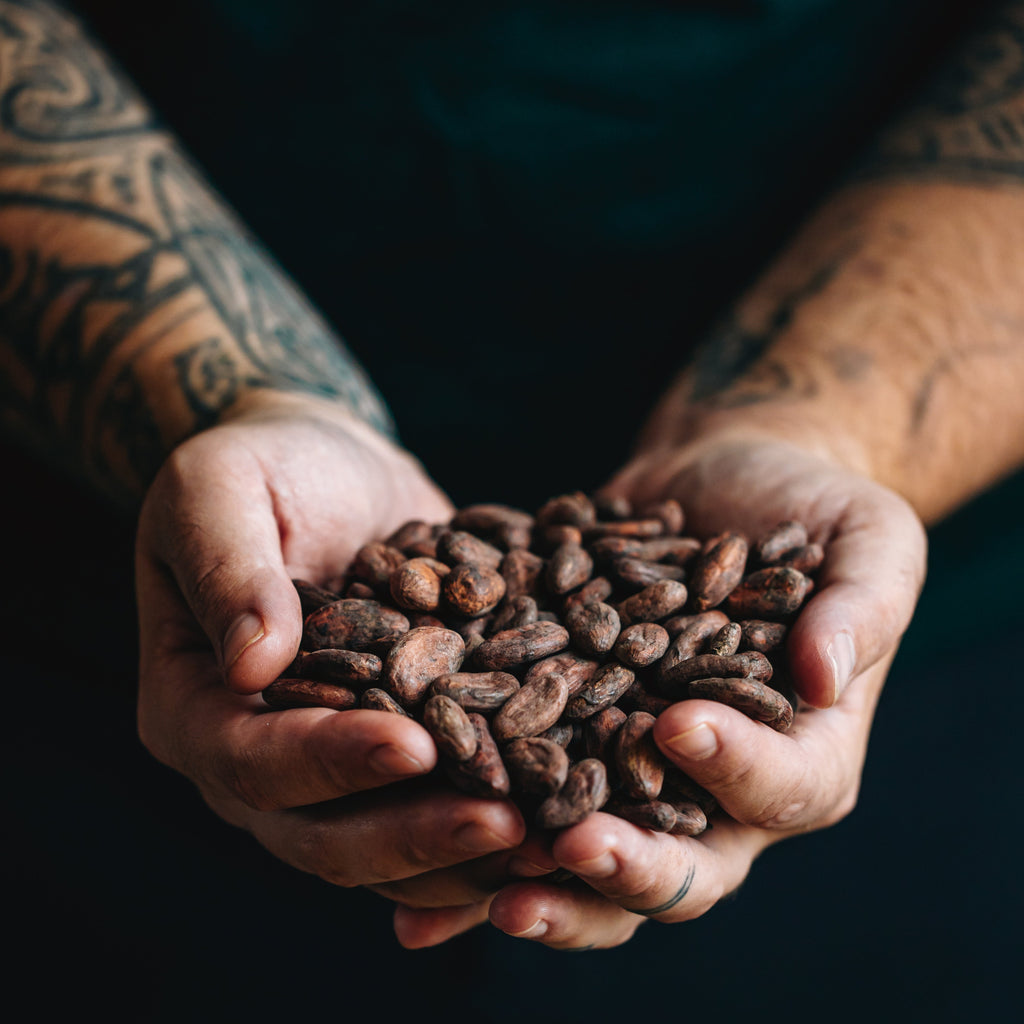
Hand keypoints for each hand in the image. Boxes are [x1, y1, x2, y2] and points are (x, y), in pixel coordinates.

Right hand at [135, 393, 526, 888]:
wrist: (328, 465)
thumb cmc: (263, 464)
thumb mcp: (219, 489)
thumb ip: (228, 568)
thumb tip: (252, 663)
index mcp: (193, 706)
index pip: (255, 760)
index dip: (332, 761)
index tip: (415, 745)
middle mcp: (258, 758)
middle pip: (326, 834)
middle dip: (416, 833)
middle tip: (507, 822)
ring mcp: (331, 763)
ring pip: (389, 843)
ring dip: (467, 851)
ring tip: (551, 837)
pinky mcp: (396, 748)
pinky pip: (439, 804)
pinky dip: (494, 815)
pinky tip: (564, 812)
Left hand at [387, 436, 925, 948]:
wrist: (719, 480)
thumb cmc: (807, 506)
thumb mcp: (867, 540)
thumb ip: (864, 607)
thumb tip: (827, 678)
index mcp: (805, 753)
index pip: (784, 788)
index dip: (736, 769)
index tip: (678, 724)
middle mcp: (715, 785)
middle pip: (683, 863)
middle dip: (624, 866)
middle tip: (564, 852)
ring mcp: (634, 765)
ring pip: (592, 849)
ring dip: (540, 878)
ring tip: (481, 879)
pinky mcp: (569, 732)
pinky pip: (525, 785)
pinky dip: (478, 820)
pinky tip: (415, 828)